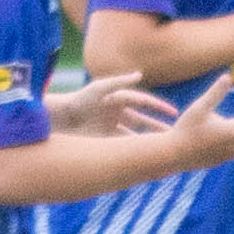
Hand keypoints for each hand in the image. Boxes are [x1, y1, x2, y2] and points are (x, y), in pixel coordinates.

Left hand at [44, 74, 174, 139]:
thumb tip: (139, 75)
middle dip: (158, 128)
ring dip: (147, 142)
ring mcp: (111, 128)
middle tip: (175, 136)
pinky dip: (133, 152)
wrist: (58, 119)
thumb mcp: (98, 89)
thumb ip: (118, 82)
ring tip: (162, 151)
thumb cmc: (78, 101)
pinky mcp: (104, 141)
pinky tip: (142, 159)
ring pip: (135, 136)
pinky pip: (122, 147)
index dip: (159, 107)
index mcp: (118, 99)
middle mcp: (117, 113)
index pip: (144, 102)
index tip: (175, 114)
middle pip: (143, 121)